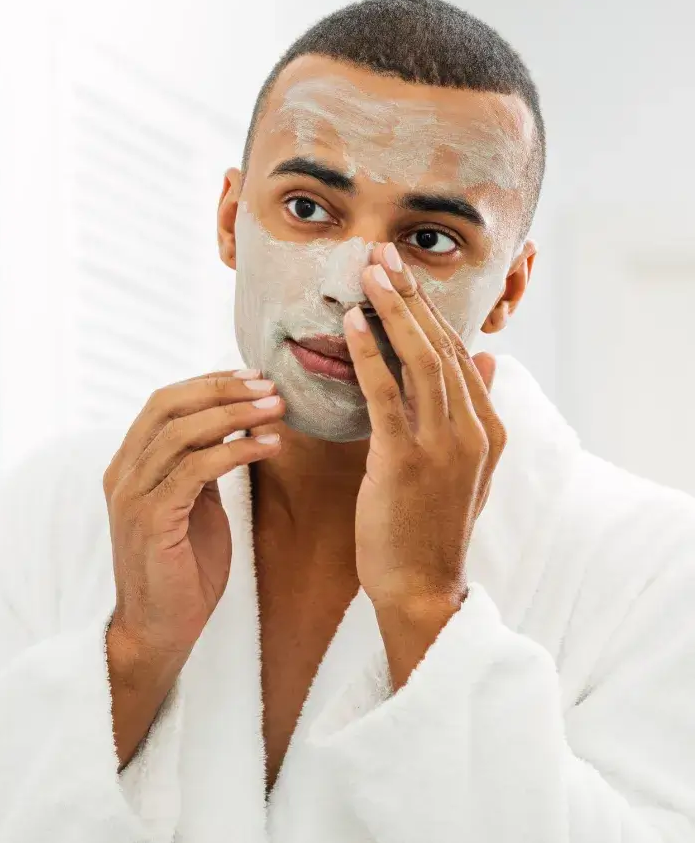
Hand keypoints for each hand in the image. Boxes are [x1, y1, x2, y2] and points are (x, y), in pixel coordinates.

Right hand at [103, 369, 284, 659]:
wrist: (158, 631)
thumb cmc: (181, 570)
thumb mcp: (192, 504)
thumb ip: (199, 465)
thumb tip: (229, 423)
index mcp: (129, 464)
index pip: (163, 401)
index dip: (207, 382)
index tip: (252, 376)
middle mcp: (123, 472)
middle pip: (168, 405)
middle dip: (222, 389)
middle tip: (269, 385)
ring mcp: (132, 495)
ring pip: (182, 432)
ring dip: (235, 414)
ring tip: (276, 409)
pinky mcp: (152, 519)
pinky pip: (195, 469)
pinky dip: (235, 451)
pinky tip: (268, 446)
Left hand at [342, 243, 506, 611]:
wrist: (421, 587)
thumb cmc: (431, 525)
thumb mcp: (466, 466)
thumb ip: (475, 410)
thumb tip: (489, 359)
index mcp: (488, 428)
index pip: (458, 352)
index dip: (429, 309)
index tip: (402, 273)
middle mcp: (474, 430)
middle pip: (442, 345)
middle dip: (411, 295)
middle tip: (382, 254)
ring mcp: (444, 446)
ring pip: (421, 360)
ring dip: (394, 311)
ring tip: (369, 273)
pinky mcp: (406, 462)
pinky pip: (387, 397)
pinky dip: (370, 357)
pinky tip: (353, 326)